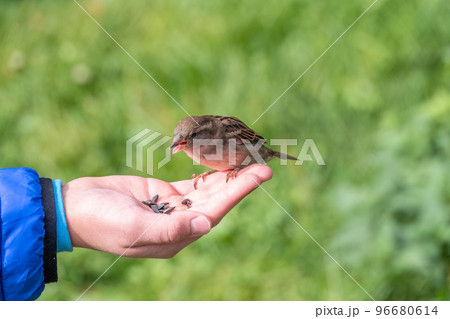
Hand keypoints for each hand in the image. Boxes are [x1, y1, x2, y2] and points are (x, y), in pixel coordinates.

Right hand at [62, 164, 271, 257]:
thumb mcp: (134, 228)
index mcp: (176, 237)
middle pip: (217, 200)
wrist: (75, 209)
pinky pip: (192, 185)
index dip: (239, 191)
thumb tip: (205, 225)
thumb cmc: (101, 222)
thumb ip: (170, 228)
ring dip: (227, 176)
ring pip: (207, 191)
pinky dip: (206, 175)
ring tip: (248, 160)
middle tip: (264, 163)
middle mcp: (180, 224)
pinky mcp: (164, 194)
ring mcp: (172, 209)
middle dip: (240, 181)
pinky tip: (221, 165)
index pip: (215, 211)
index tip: (260, 175)